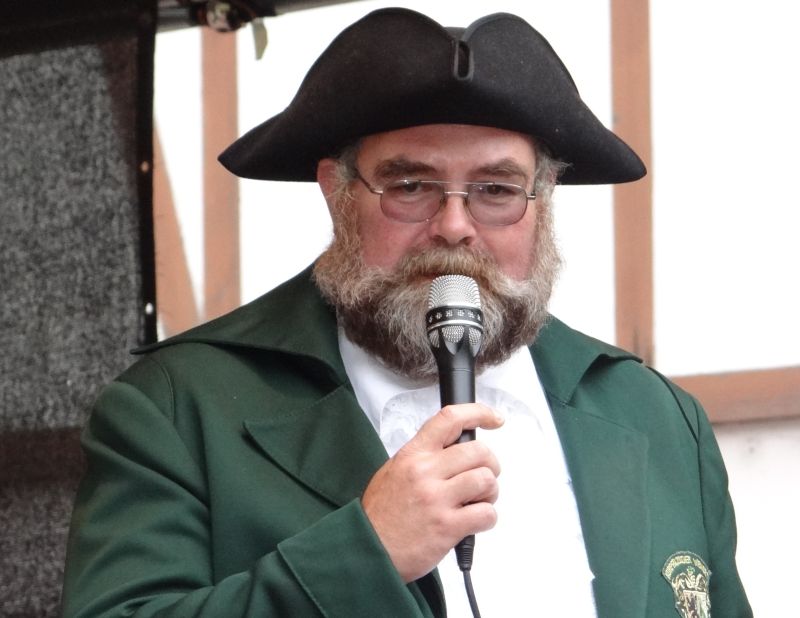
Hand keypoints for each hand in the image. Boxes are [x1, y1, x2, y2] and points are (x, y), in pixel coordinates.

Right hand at [361, 403, 503, 581]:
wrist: (369, 549)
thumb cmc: (382, 514)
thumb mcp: (395, 471)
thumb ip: (424, 457)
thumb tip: (455, 449)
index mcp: (413, 454)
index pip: (450, 419)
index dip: (478, 412)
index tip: (494, 418)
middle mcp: (425, 471)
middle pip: (479, 451)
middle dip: (490, 465)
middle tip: (482, 477)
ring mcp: (436, 498)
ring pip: (487, 480)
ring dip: (490, 493)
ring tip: (476, 501)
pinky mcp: (447, 526)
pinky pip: (487, 513)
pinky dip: (487, 518)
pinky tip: (472, 522)